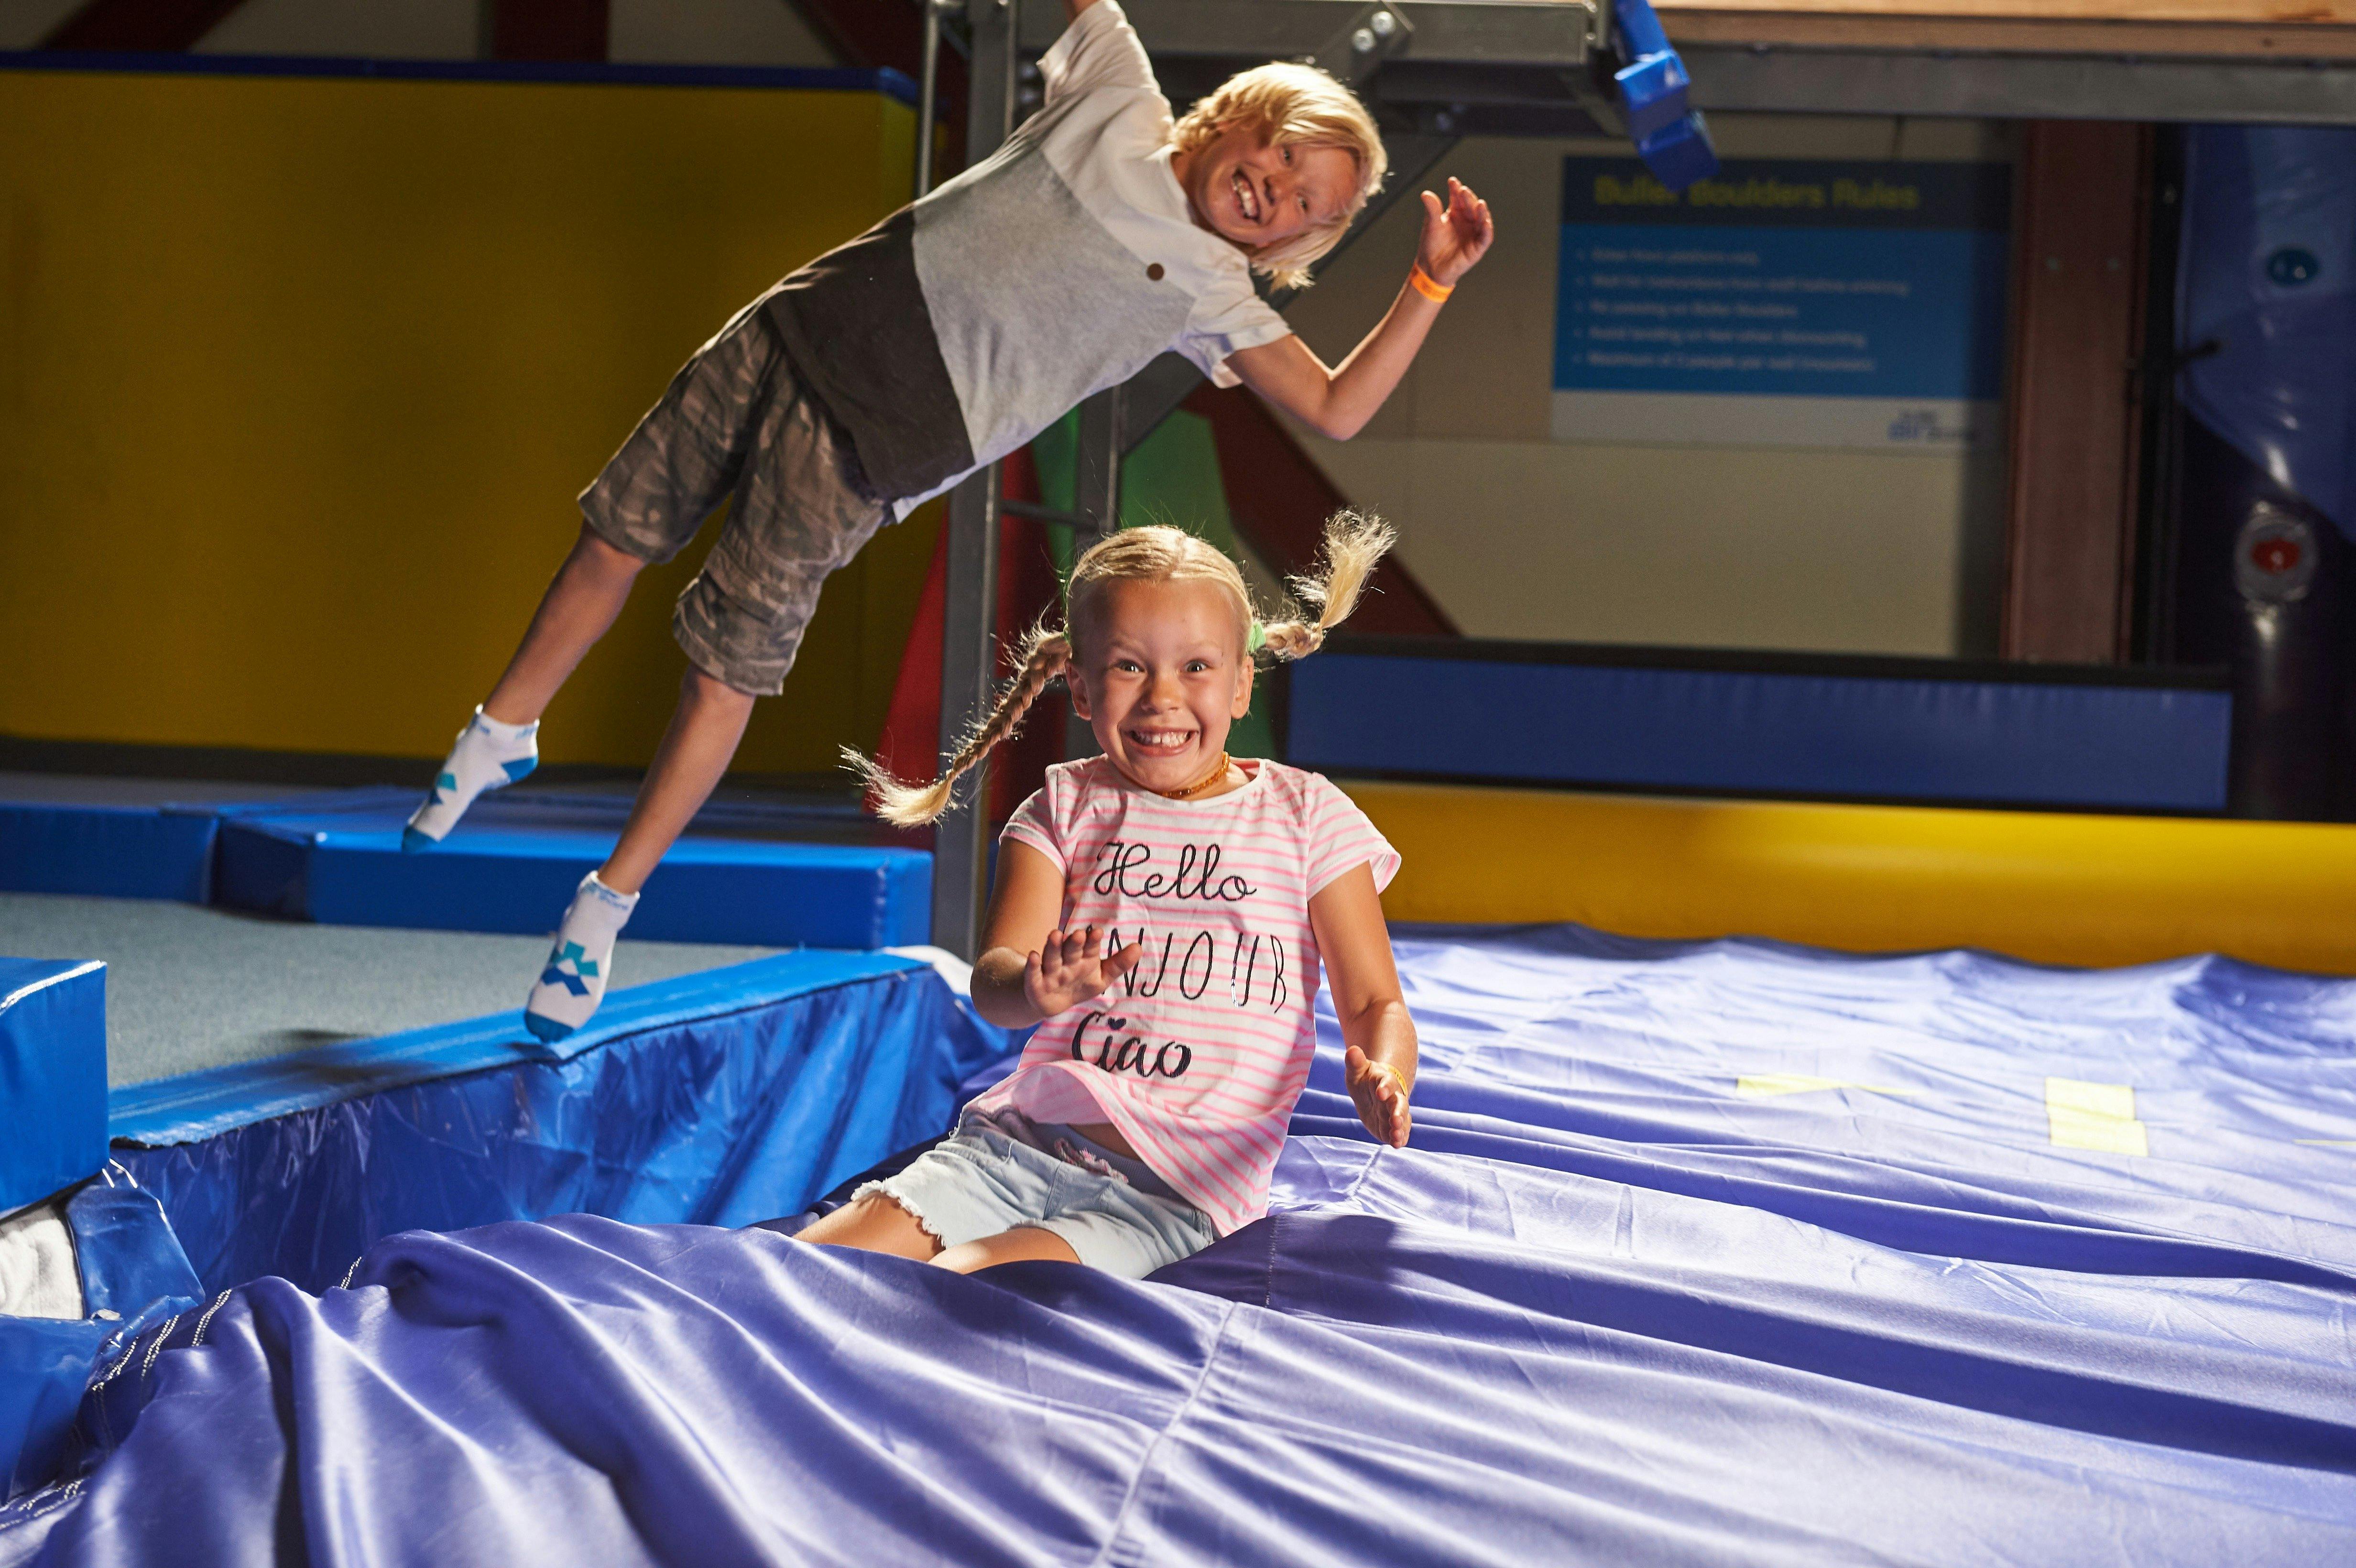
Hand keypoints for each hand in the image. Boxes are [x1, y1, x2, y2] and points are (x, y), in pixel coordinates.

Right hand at [1023, 926, 1142, 1017]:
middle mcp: (1067, 961)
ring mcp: (1050, 971)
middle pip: (1071, 950)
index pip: (1089, 948)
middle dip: (1075, 943)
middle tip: (1080, 934)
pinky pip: (1033, 973)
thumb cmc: (1079, 984)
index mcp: (1083, 958)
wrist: (1053, 1003)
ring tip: (1055, 934)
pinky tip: (1032, 956)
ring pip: (1052, 957)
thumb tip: (1139, 947)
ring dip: (1053, 947)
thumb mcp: (1101, 977)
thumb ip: (1119, 964)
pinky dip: (1032, 966)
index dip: (1093, 941)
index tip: (1098, 933)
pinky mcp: (1035, 983)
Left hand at [1345, 1045, 1411, 1148]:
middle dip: (1398, 1112)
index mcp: (1385, 1081)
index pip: (1387, 1083)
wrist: (1374, 1090)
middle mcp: (1394, 1097)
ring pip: (1402, 1120)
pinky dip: (1400, 1138)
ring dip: (1400, 1128)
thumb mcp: (1356, 1070)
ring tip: (1396, 1137)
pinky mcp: (1393, 1125)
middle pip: (1399, 1104)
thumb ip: (1355, 1062)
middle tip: (1395, 1120)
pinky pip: (1400, 1132)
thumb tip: (1352, 1050)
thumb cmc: (1365, 1079)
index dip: (1385, 1087)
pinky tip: (1397, 1145)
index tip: (1380, 1093)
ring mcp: (1395, 1112)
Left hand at [1416, 177, 1493, 287]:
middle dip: (1468, 198)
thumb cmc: (1432, 245)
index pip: (1458, 198)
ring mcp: (1473, 233)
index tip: (1452, 181)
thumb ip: (1432, 209)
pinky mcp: (1477, 248)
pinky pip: (1485, 237)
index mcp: (1456, 213)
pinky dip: (1486, 229)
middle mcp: (1467, 221)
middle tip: (1463, 191)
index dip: (1456, 190)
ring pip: (1481, 219)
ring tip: (1479, 203)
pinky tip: (1485, 221)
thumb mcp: (1431, 224)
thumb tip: (1425, 193)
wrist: (1430, 268)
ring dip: (1481, 211)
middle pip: (1471, 206)